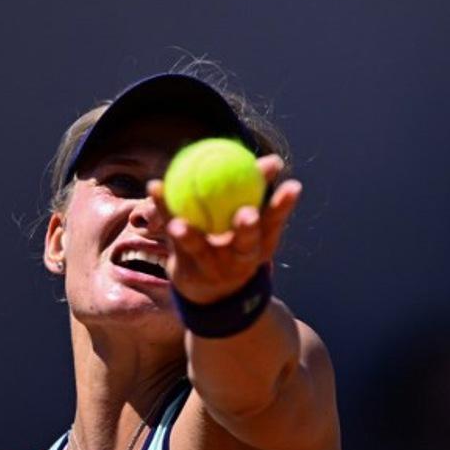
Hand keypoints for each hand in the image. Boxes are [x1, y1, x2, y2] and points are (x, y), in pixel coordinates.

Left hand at [147, 155, 300, 304]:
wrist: (209, 289)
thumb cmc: (235, 241)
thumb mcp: (250, 221)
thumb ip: (257, 190)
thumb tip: (274, 161)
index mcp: (260, 246)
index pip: (274, 223)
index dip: (283, 206)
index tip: (294, 185)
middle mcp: (240, 259)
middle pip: (245, 244)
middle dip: (248, 230)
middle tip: (248, 212)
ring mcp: (213, 267)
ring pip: (200, 248)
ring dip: (189, 235)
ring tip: (179, 223)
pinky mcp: (187, 266)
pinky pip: (172, 235)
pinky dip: (164, 210)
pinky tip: (155, 187)